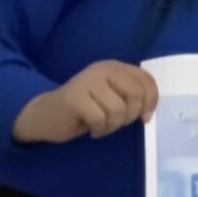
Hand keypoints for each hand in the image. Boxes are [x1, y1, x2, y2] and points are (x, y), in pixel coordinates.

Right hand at [12, 60, 159, 144]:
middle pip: (136, 94)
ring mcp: (87, 81)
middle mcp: (102, 69)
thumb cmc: (86, 109)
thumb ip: (132, 97)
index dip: (151, 101)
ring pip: (118, 110)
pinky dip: (99, 129)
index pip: (147, 80)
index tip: (145, 117)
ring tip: (101, 125)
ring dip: (113, 125)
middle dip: (131, 115)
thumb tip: (149, 113)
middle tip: (118, 122)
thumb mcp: (114, 98)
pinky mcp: (74, 97)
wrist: (46, 115)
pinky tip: (91, 128)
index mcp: (115, 67)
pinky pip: (100, 119)